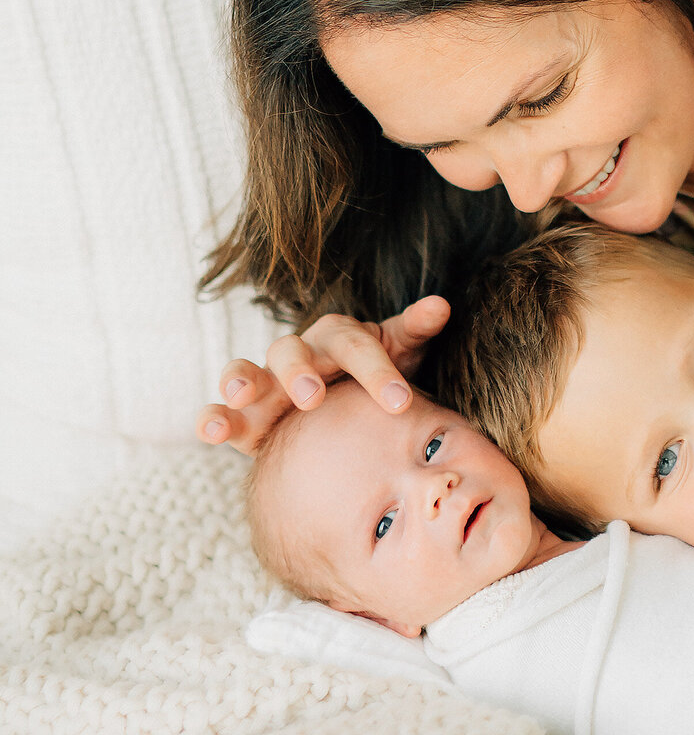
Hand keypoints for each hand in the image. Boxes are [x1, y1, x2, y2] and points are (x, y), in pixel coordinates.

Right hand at [194, 297, 450, 454]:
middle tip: (312, 397)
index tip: (401, 403)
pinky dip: (212, 418)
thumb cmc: (374, 374)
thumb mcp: (398, 350)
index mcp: (338, 338)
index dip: (377, 372)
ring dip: (239, 380)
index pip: (356, 346)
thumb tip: (441, 304)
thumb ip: (415, 329)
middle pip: (291, 351)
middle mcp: (298, 354)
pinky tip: (211, 430)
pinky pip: (223, 412)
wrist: (344, 404)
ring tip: (237, 393)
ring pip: (246, 373)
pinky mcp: (247, 417)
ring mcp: (267, 383)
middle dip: (299, 371)